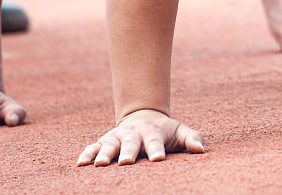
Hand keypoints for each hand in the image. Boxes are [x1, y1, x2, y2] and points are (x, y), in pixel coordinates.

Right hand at [77, 109, 205, 165]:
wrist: (143, 116)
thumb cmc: (164, 131)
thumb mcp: (180, 131)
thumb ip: (191, 138)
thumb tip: (201, 149)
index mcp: (152, 132)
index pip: (156, 142)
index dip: (157, 150)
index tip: (159, 159)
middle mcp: (133, 134)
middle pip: (131, 143)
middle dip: (128, 152)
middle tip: (127, 162)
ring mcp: (117, 137)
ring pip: (109, 145)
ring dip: (104, 154)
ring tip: (100, 165)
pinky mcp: (104, 141)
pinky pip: (93, 147)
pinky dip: (87, 154)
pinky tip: (81, 164)